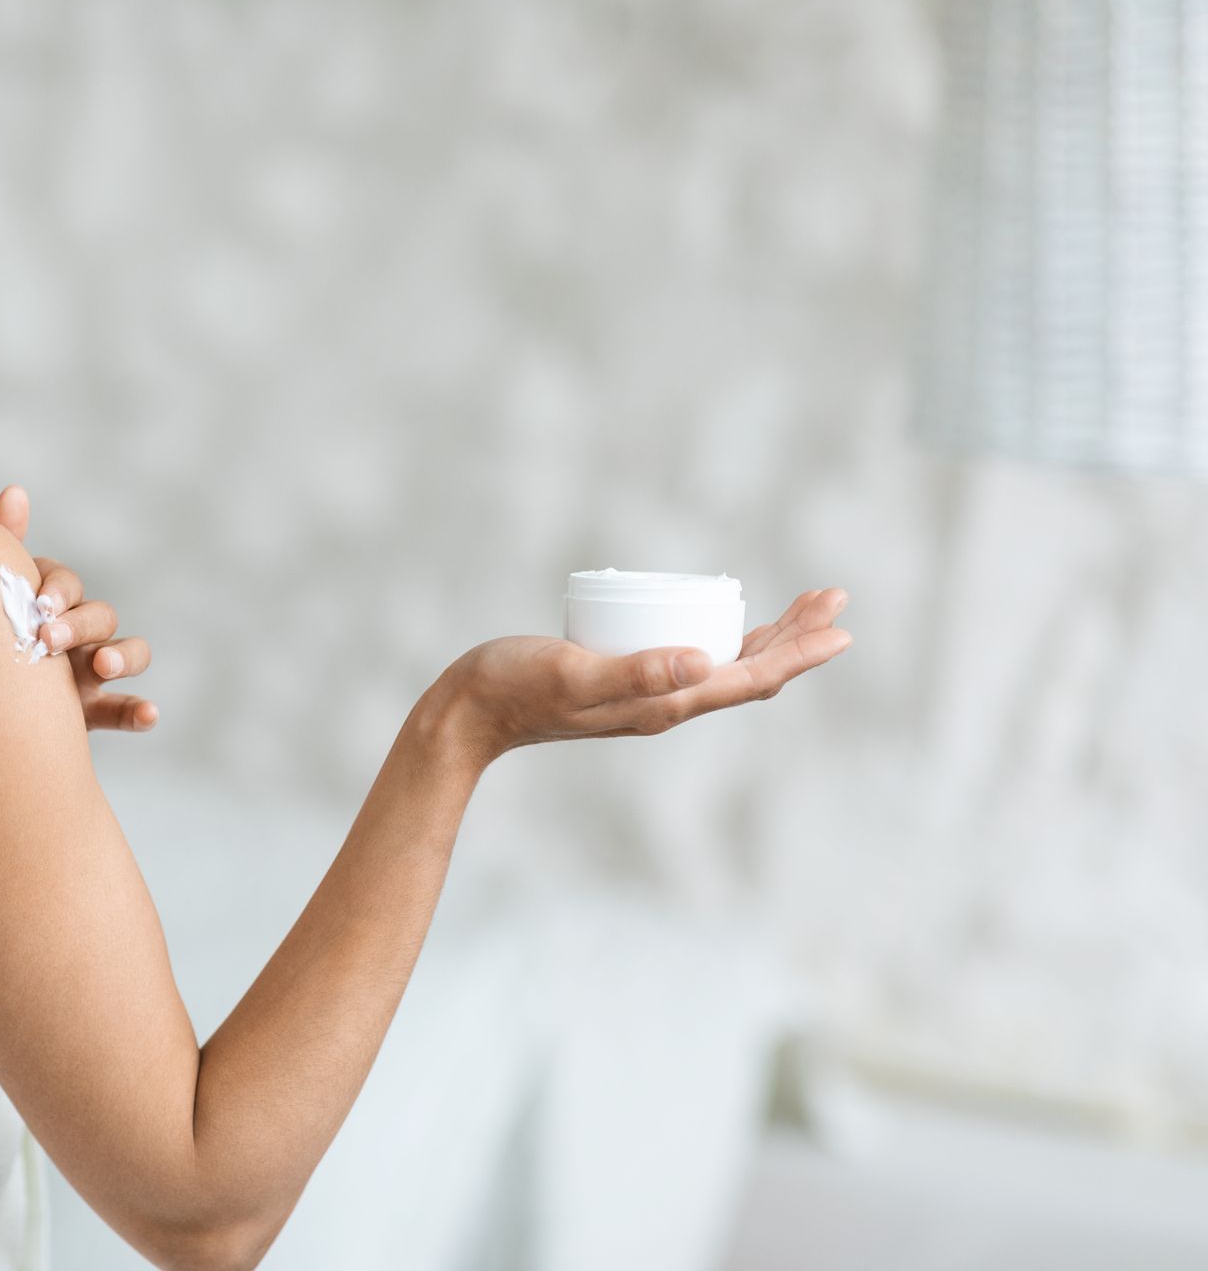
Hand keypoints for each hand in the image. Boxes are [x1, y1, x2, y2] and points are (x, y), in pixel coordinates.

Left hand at [0, 484, 159, 731]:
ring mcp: (88, 672)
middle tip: (50, 639)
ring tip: (104, 665)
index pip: (65, 583)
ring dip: (123, 656)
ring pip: (128, 653)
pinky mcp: (91, 711)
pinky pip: (122, 709)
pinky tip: (149, 715)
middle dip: (81, 624)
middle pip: (100, 615)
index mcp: (47, 601)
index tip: (40, 605)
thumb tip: (16, 491)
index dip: (58, 591)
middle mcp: (75, 632)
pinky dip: (140, 711)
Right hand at [438, 587, 852, 764]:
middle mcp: (665, 706)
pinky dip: (726, 640)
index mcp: (664, 706)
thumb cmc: (515, 686)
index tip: (840, 626)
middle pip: (749, 674)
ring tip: (803, 609)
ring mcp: (646, 697)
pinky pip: (694, 662)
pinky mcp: (626, 682)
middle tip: (834, 598)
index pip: (750, 680)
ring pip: (726, 668)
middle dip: (797, 639)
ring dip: (770, 639)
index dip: (800, 654)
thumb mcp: (575, 673)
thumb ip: (636, 672)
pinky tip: (724, 622)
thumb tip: (704, 663)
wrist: (470, 713)